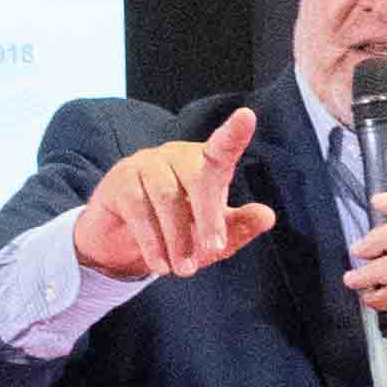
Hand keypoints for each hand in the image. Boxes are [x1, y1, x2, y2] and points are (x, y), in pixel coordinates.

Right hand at [70, 103, 276, 280]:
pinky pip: (138, 209)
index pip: (222, 147)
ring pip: (167, 197)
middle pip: (198, 178)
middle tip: (213, 250)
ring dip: (178, 238)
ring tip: (185, 269)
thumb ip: (238, 227)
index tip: (248, 116)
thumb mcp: (212, 237)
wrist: (123, 244)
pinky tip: (160, 265)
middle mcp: (175, 155)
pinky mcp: (119, 181)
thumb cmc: (178, 233)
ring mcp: (145, 164)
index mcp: (205, 163)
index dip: (234, 133)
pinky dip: (152, 241)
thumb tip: (267, 215)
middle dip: (208, 217)